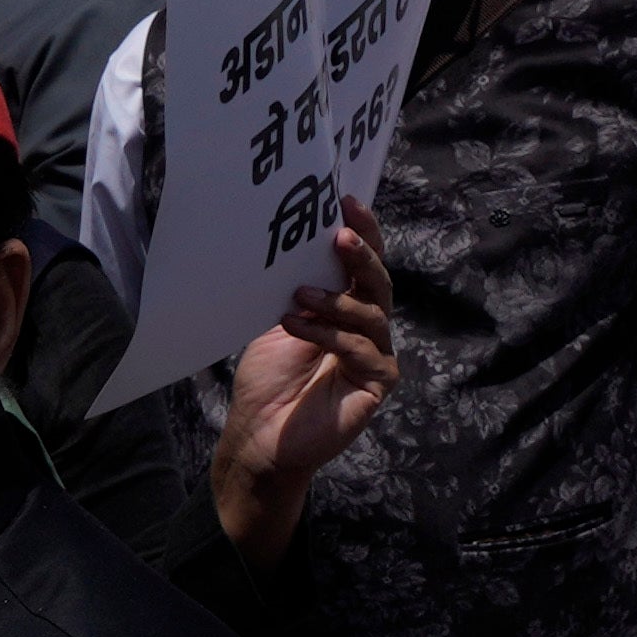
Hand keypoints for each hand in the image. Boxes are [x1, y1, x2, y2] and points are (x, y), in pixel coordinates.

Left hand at [210, 208, 394, 568]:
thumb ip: (295, 288)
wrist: (259, 435)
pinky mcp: (378, 383)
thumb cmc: (267, 380)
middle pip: (377, 284)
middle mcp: (368, 328)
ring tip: (300, 294)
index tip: (347, 200)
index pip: (361, 265)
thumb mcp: (277, 323)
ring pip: (371, 315)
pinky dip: (329, 334)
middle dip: (361, 255)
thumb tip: (293, 242)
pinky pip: (361, 349)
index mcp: (347, 308)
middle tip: (339, 236)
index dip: (361, 232)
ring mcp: (376, 356)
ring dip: (336, 300)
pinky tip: (296, 325)